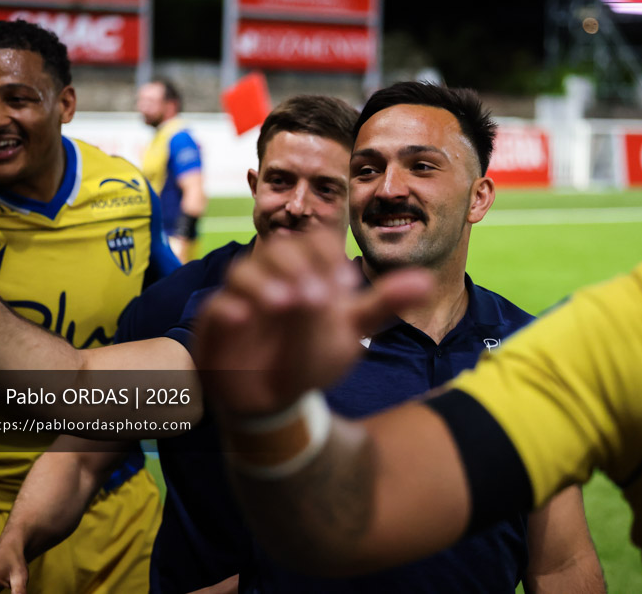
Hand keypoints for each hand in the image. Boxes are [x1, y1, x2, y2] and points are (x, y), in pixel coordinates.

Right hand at [194, 229, 430, 416]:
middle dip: (295, 265)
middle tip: (315, 296)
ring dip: (263, 282)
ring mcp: (243, 298)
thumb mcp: (351, 332)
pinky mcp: (218, 323)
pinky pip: (215, 307)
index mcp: (308, 273)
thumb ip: (382, 304)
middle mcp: (274, 278)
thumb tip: (426, 282)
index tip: (343, 282)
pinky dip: (227, 310)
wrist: (274, 401)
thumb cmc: (312, 357)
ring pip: (243, 270)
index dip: (326, 253)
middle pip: (278, 249)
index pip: (315, 241)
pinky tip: (241, 319)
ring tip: (283, 304)